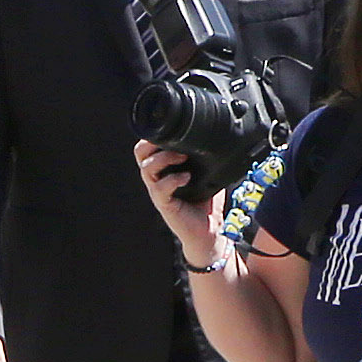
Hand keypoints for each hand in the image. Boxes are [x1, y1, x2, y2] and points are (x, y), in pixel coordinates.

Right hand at [136, 140, 224, 266]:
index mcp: (164, 169)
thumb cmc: (206, 204)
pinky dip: (172, 179)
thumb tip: (221, 138)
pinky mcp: (164, 204)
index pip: (148, 147)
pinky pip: (159, 188)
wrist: (209, 231)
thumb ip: (207, 159)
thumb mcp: (208, 175)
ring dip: (164, 158)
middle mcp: (157, 179)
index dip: (154, 136)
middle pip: (140, 154)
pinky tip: (186, 178)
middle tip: (173, 142)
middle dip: (152, 143)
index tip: (172, 130)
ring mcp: (158, 192)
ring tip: (182, 158)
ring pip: (146, 168)